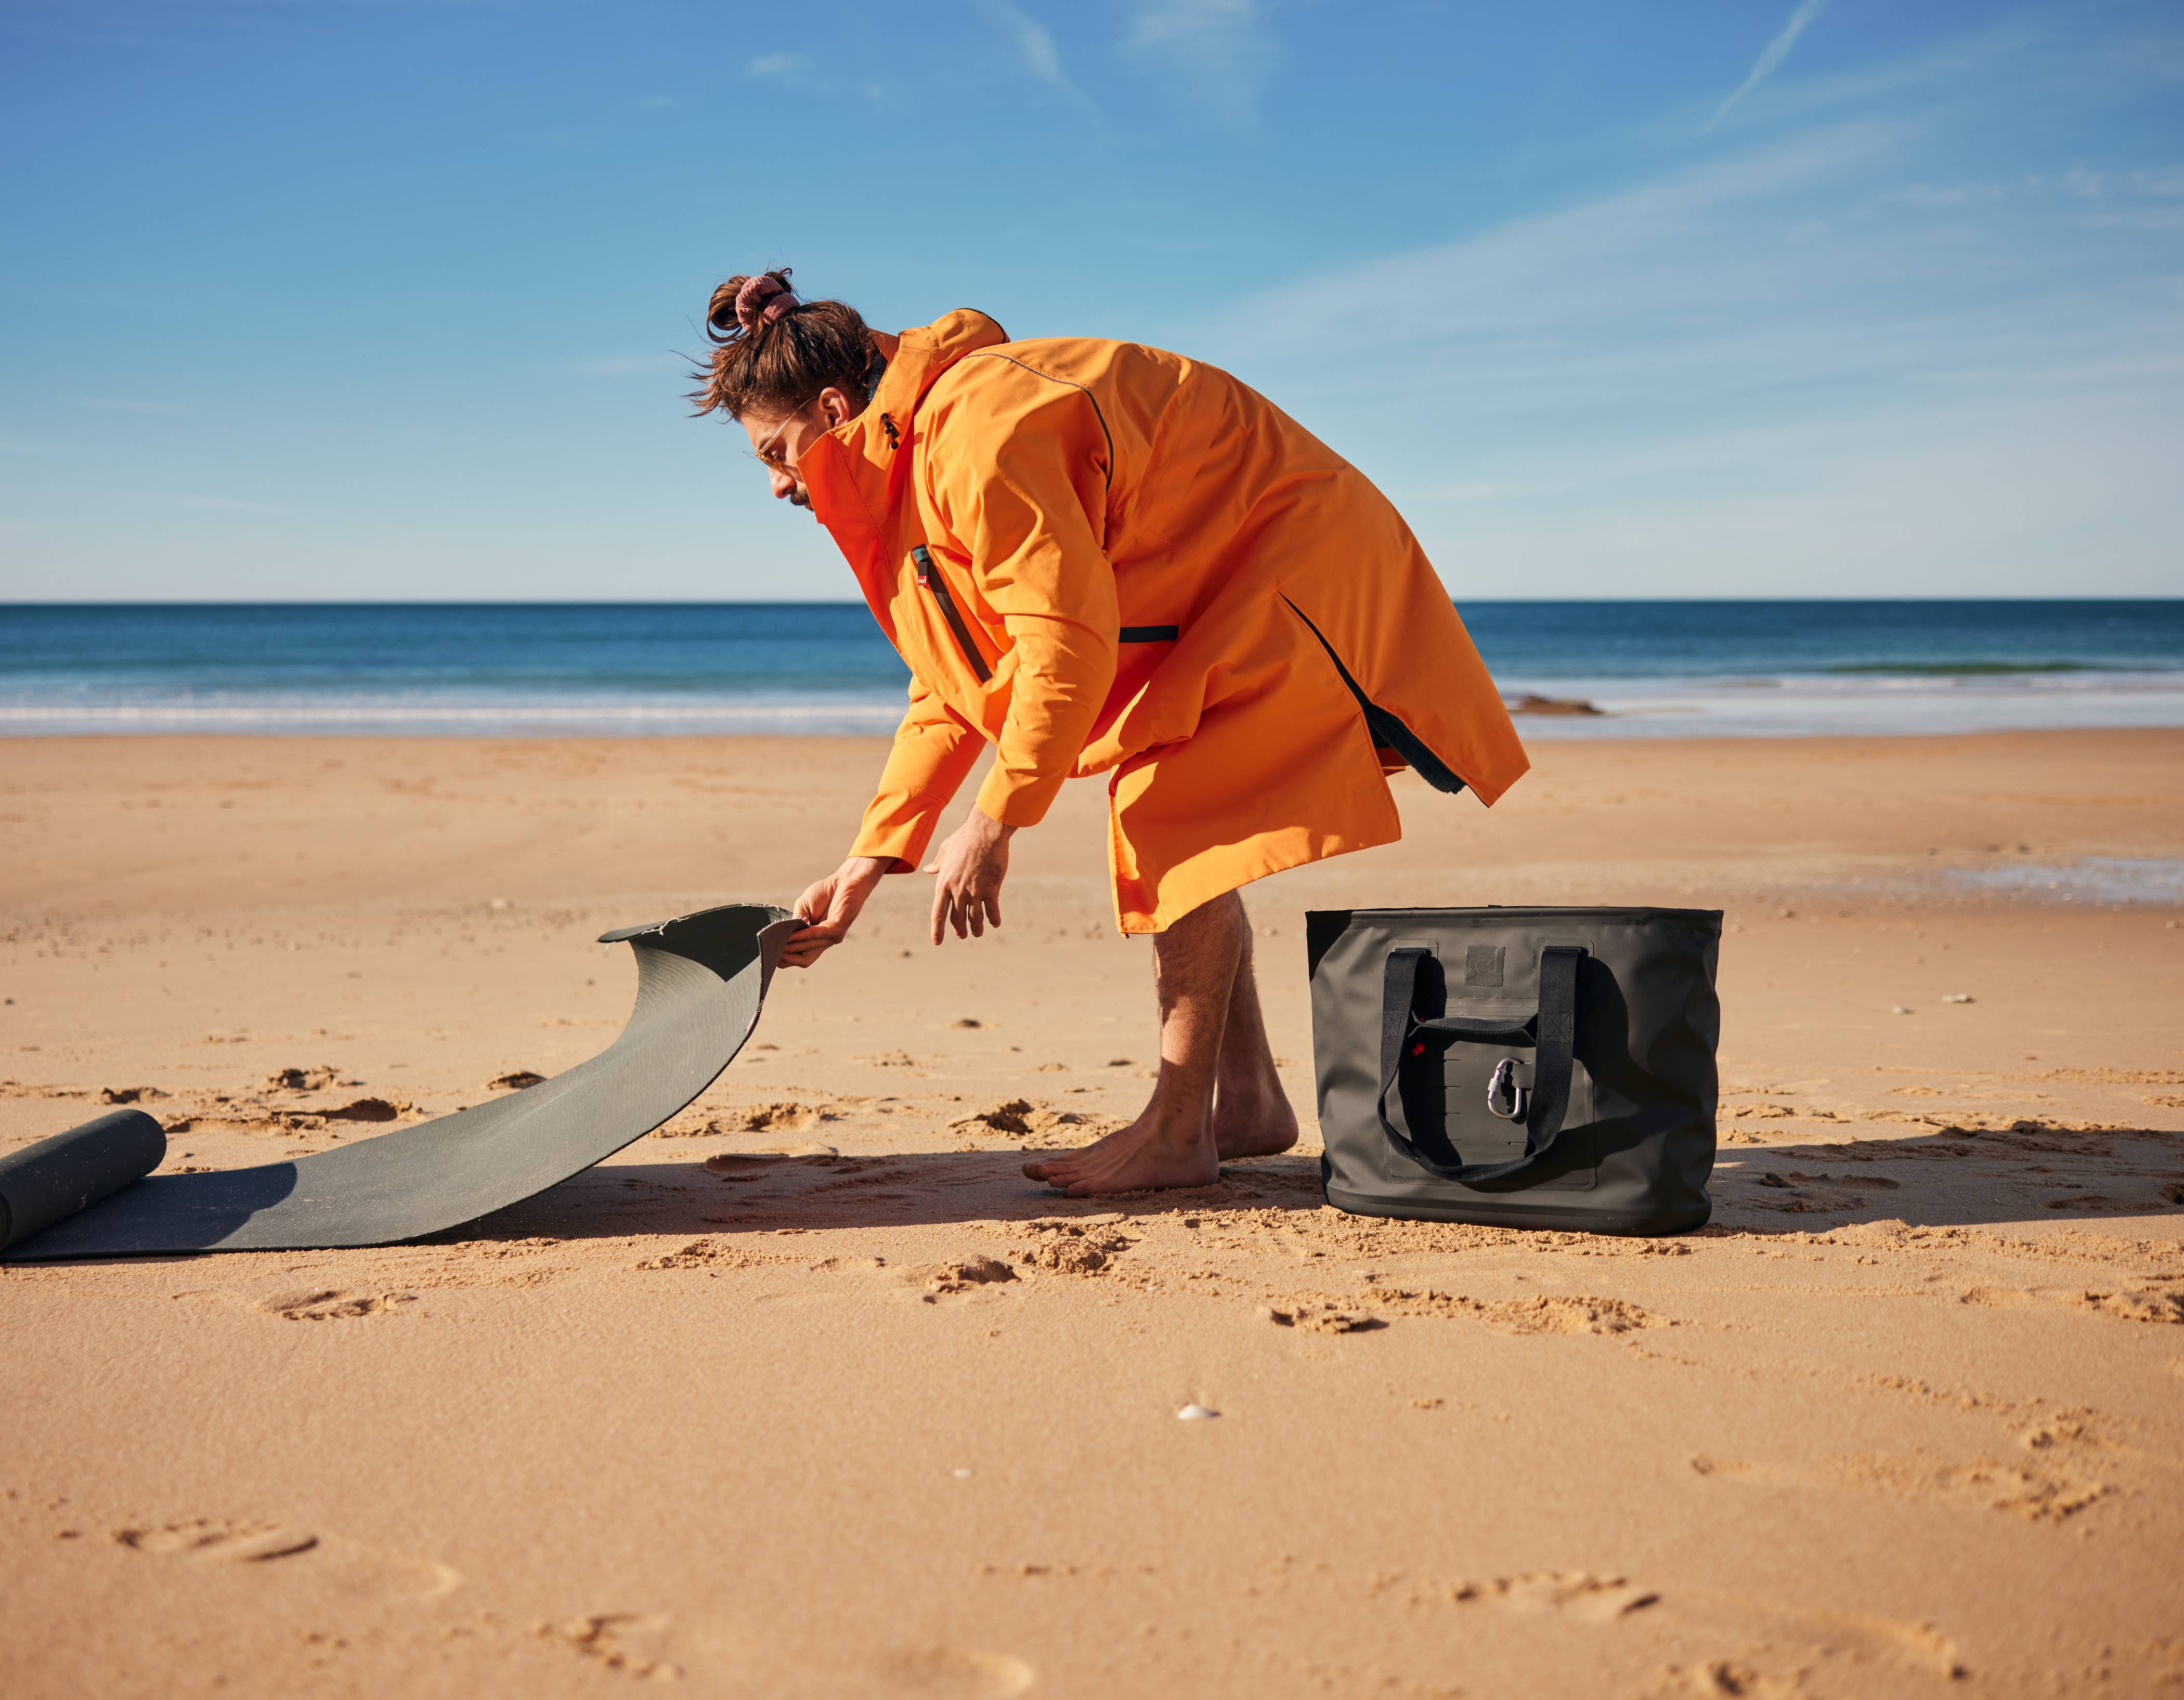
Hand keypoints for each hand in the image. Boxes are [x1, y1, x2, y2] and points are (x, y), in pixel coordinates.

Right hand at [780, 856, 890, 968]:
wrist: (845, 881)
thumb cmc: (825, 893)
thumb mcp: (803, 908)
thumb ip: (795, 922)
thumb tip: (785, 936)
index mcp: (814, 939)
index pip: (799, 956)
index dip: (784, 957)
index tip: (770, 952)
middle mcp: (823, 942)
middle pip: (803, 960)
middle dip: (787, 958)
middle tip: (772, 953)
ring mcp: (831, 938)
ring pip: (808, 949)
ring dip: (792, 946)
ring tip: (779, 943)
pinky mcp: (837, 929)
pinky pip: (817, 935)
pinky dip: (803, 935)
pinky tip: (793, 934)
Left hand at [924, 807, 1013, 945]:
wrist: (985, 832)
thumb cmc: (964, 838)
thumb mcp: (945, 850)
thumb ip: (937, 864)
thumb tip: (928, 870)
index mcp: (943, 883)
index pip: (938, 913)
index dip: (938, 930)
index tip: (937, 942)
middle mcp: (957, 891)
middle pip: (956, 919)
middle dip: (959, 930)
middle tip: (963, 935)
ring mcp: (974, 891)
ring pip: (975, 918)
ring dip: (977, 928)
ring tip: (978, 932)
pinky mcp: (991, 889)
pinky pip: (992, 911)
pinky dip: (993, 919)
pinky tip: (995, 923)